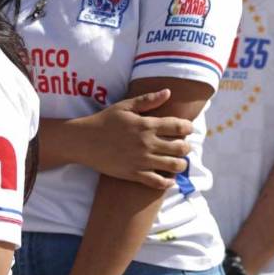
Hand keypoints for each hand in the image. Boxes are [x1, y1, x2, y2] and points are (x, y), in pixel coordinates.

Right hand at [75, 90, 191, 188]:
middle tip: (184, 147)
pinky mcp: (133, 174)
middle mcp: (147, 143)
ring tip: (178, 162)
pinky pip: (157, 182)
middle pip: (180, 148)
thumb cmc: (105, 121)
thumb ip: (148, 100)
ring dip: (181, 164)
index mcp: (147, 124)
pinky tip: (169, 180)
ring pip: (173, 166)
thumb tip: (168, 92)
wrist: (84, 141)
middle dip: (187, 147)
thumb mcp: (125, 106)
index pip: (179, 126)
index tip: (189, 129)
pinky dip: (167, 182)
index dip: (188, 128)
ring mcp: (141, 160)